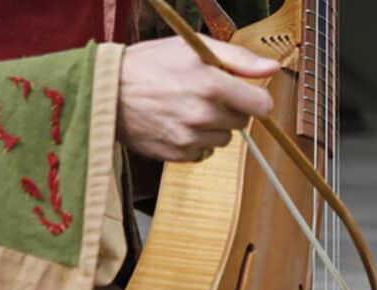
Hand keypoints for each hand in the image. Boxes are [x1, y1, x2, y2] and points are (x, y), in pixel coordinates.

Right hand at [117, 35, 278, 161]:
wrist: (104, 91)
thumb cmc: (147, 65)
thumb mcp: (193, 48)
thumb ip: (238, 58)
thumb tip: (271, 68)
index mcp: (211, 85)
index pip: (262, 106)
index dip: (255, 98)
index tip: (246, 94)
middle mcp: (202, 115)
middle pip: (243, 122)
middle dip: (231, 109)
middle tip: (204, 94)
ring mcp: (189, 138)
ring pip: (224, 139)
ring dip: (213, 127)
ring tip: (186, 108)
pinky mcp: (176, 155)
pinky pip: (203, 152)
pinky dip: (195, 142)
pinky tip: (176, 124)